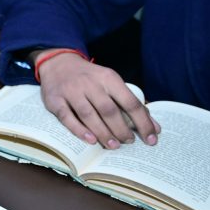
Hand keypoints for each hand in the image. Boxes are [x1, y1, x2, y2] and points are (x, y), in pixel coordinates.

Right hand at [36, 51, 159, 147]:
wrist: (58, 63)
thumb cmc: (90, 78)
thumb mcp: (111, 83)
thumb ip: (130, 104)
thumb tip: (154, 127)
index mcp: (108, 78)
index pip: (130, 102)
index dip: (142, 122)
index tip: (151, 138)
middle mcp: (90, 83)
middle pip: (109, 110)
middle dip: (121, 129)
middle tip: (128, 142)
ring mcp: (71, 91)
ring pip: (89, 115)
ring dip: (103, 133)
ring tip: (113, 146)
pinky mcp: (55, 100)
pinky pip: (67, 117)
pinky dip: (79, 130)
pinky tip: (91, 140)